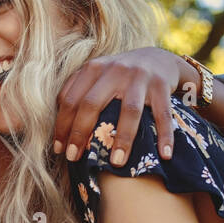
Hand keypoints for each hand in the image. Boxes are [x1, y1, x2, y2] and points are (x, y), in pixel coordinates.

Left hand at [53, 47, 184, 162]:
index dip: (62, 126)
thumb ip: (77, 91)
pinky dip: (165, 135)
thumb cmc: (119, 76)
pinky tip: (164, 155)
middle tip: (74, 158)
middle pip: (92, 104)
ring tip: (116, 163)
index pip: (70, 99)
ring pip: (129, 111)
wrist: (158, 59)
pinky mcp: (161, 85)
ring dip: (122, 139)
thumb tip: (58, 128)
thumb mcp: (97, 75)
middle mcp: (114, 70)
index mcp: (93, 69)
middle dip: (80, 133)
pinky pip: (163, 114)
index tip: (59, 150)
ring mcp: (139, 77)